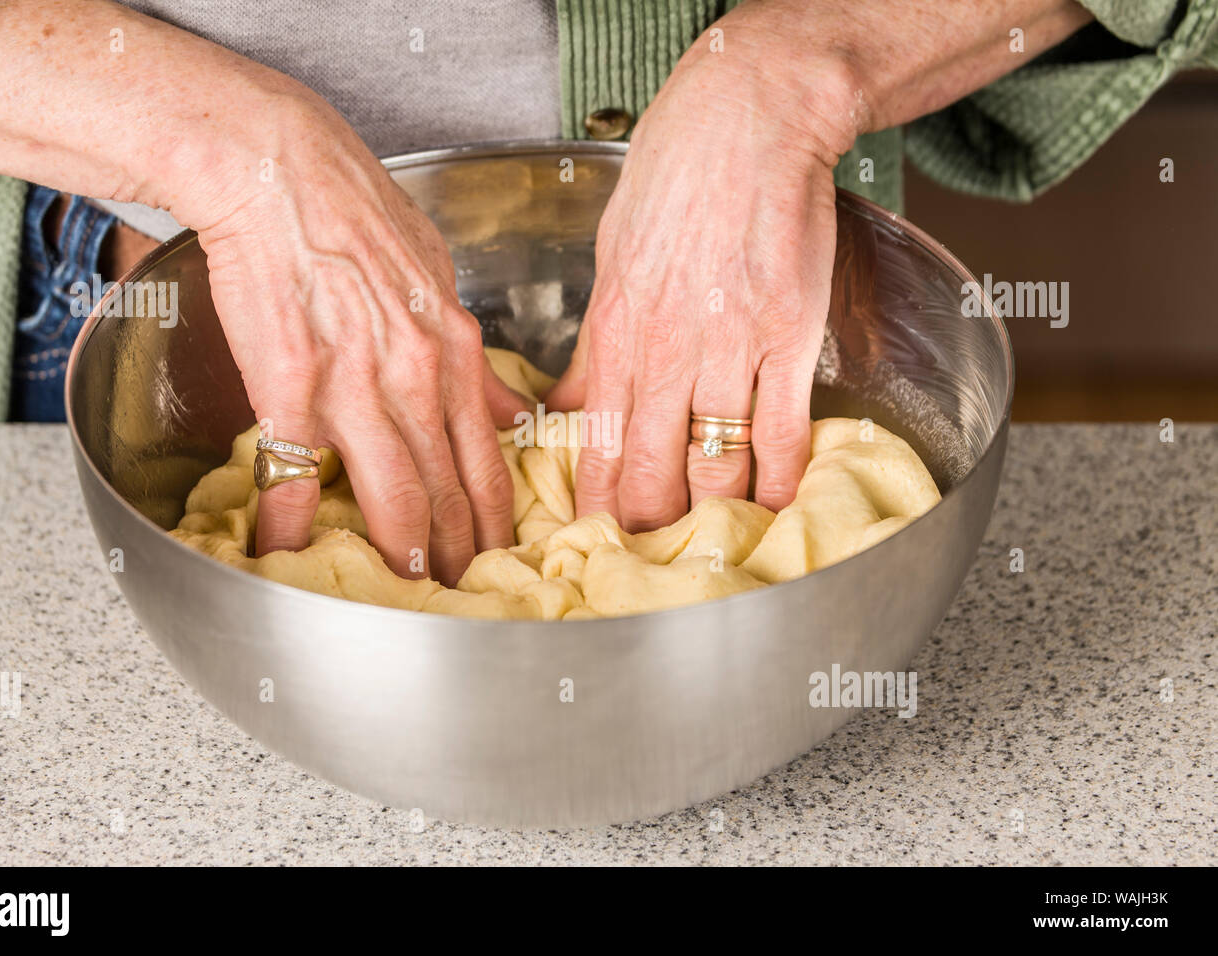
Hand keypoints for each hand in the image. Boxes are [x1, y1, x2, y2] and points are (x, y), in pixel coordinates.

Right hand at [191, 94, 529, 584]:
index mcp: (454, 351)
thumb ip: (472, 359)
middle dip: (460, 555)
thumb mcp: (438, 276)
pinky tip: (286, 555)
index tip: (500, 559)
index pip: (488, 459)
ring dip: (402, 554)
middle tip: (464, 599)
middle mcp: (416, 376)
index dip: (496, 520)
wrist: (281, 168)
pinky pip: (297, 469)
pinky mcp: (292, 382)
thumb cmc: (355, 212)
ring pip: (393, 491)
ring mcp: (357, 383)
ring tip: (405, 596)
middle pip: (450, 489)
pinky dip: (291, 519)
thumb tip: (513, 414)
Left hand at [546, 9, 859, 529]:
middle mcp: (666, 348)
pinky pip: (781, 427)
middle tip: (647, 568)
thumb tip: (570, 408)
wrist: (747, 121)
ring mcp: (730, 345)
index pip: (598, 444)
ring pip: (714, 458)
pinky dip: (779, 478)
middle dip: (646, 527)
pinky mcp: (789, 334)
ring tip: (709, 555)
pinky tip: (776, 509)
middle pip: (651, 466)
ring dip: (711, 514)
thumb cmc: (674, 181)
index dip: (594, 504)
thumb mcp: (612, 261)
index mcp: (616, 331)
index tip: (590, 543)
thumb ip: (595, 345)